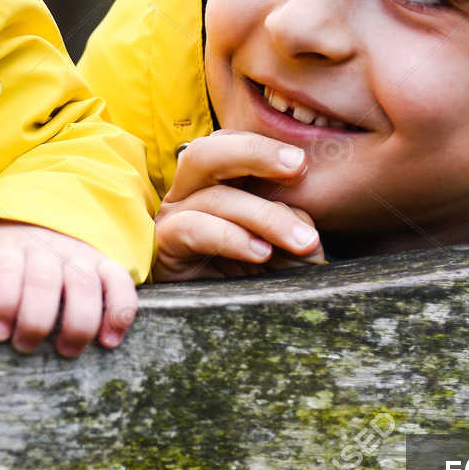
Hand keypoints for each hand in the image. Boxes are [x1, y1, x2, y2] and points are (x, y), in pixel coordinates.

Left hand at [0, 222, 137, 356]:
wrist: (44, 226)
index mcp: (6, 247)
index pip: (6, 270)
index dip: (2, 300)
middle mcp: (45, 249)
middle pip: (45, 280)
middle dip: (37, 316)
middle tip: (25, 346)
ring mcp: (78, 258)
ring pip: (85, 285)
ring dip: (78, 320)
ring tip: (65, 351)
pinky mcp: (105, 268)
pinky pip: (120, 286)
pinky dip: (119, 312)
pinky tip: (109, 340)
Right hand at [154, 130, 326, 281]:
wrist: (222, 326)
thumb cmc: (258, 279)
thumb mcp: (287, 250)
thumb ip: (296, 227)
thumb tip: (304, 222)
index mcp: (217, 182)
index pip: (230, 144)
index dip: (264, 146)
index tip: (303, 165)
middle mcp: (190, 193)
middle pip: (208, 151)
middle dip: (255, 153)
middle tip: (298, 167)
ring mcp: (174, 217)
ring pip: (213, 196)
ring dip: (264, 216)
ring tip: (300, 242)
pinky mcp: (164, 246)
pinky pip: (192, 228)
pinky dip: (230, 237)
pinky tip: (260, 253)